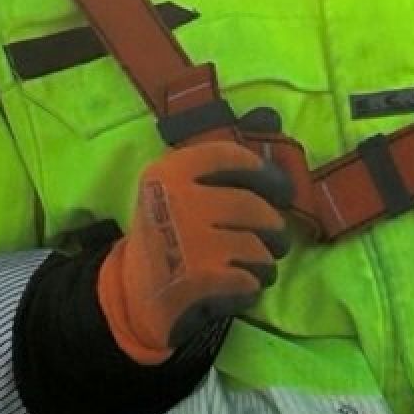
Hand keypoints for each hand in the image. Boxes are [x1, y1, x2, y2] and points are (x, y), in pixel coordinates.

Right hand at [96, 138, 293, 363]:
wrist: (133, 296)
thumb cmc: (167, 236)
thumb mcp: (176, 193)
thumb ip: (216, 168)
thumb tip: (272, 118)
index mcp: (169, 172)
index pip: (229, 157)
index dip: (264, 172)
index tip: (280, 190)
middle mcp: (177, 200)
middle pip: (253, 208)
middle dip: (274, 229)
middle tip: (277, 241)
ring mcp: (189, 240)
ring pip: (257, 248)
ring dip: (265, 264)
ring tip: (257, 268)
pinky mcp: (200, 279)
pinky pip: (250, 280)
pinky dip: (250, 288)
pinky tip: (237, 289)